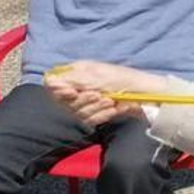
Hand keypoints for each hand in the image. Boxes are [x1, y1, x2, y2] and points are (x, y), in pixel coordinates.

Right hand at [44, 60, 162, 127]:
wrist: (145, 93)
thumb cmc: (122, 78)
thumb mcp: (95, 75)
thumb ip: (71, 79)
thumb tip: (48, 81)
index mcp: (76, 73)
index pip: (53, 85)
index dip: (60, 91)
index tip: (72, 92)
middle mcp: (78, 87)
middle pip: (64, 102)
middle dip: (82, 100)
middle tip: (99, 95)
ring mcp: (86, 102)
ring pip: (77, 112)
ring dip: (94, 108)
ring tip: (109, 101)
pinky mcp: (96, 114)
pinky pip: (89, 120)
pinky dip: (101, 115)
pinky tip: (112, 109)